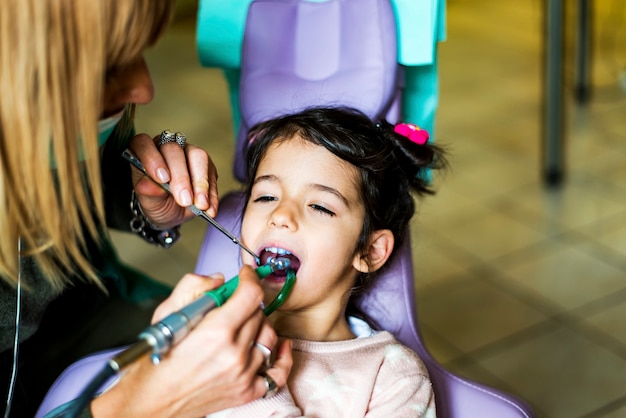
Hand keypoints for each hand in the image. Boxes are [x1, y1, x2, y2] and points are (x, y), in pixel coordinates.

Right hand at [91, 265, 292, 417]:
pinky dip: (283, 356)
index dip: (249, 278)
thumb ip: (192, 287)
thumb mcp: (165, 314)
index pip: (251, 295)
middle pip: (259, 313)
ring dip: (259, 324)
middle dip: (247, 301)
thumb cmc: (155, 361)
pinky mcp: (247, 392)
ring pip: (269, 336)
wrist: (150, 402)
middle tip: (233, 301)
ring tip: (243, 323)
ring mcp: (244, 375)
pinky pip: (278, 372)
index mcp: (215, 333)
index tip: (245, 275)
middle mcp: (234, 355)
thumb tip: (218, 279)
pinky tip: (280, 345)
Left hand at [128, 132, 218, 228]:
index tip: (162, 179)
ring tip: (200, 205)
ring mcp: (188, 152)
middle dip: (181, 177)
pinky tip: (209, 208)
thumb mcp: (148, 202)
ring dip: (201, 183)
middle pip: (174, 150)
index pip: (143, 144)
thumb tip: (149, 185)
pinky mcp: (206, 164)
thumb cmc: (156, 201)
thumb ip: (148, 192)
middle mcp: (166, 147)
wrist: (171, 211)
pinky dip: (211, 193)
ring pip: (198, 155)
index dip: (152, 158)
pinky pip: (212, 173)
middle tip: (184, 200)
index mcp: (144, 151)